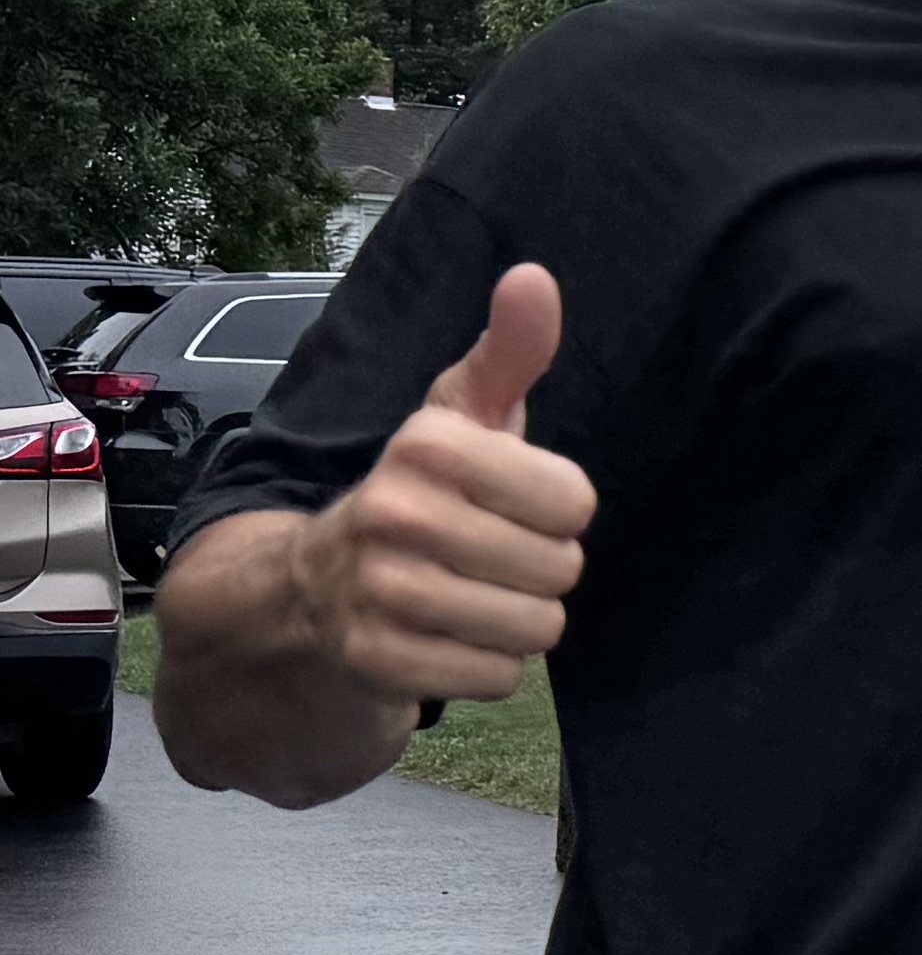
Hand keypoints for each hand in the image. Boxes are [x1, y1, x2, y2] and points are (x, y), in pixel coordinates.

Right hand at [287, 264, 596, 706]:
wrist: (314, 586)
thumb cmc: (422, 492)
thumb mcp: (462, 416)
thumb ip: (509, 352)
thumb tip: (534, 277)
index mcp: (427, 446)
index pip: (575, 502)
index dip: (557, 510)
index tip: (510, 503)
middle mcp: (395, 513)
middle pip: (561, 570)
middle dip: (539, 570)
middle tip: (487, 556)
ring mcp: (381, 591)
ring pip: (536, 628)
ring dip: (517, 621)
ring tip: (469, 595)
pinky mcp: (377, 660)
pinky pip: (499, 677)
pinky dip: (485, 665)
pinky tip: (446, 637)